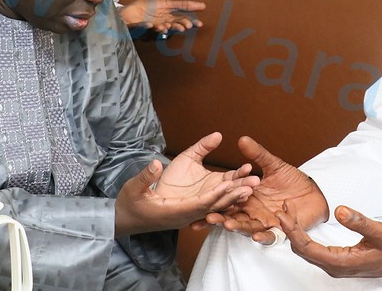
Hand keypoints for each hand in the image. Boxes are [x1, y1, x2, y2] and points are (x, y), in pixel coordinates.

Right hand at [114, 132, 259, 236]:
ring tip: (253, 184)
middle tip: (253, 184)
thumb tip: (156, 163)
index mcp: (176, 212)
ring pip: (218, 205)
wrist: (128, 217)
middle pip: (216, 206)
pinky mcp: (192, 209)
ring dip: (235, 195)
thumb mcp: (134, 188)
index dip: (216, 195)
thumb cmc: (130, 203)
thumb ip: (146, 177)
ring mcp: (192, 213)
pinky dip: (227, 197)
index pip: (200, 204)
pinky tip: (241, 187)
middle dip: (234, 195)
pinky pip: (213, 204)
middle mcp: (188, 214)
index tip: (230, 184)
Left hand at [119, 0, 204, 32]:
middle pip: (171, 26)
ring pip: (157, 30)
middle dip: (178, 26)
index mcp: (167, 19)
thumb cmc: (146, 8)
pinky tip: (150, 24)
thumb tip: (203, 5)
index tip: (199, 24)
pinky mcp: (135, 28)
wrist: (126, 13)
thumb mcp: (166, 3)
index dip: (189, 22)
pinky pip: (140, 28)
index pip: (181, 20)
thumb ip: (183, 5)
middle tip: (186, 26)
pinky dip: (144, 27)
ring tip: (167, 26)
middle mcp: (159, 25)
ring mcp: (147, 28)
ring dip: (163, 28)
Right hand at [195, 136, 328, 243]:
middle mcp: (253, 212)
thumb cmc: (293, 180)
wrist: (315, 192)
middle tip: (208, 217)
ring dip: (237, 227)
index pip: (227, 201)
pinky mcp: (281, 230)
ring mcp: (266, 222)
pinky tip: (257, 235)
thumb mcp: (274, 165)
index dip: (214, 203)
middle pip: (233, 217)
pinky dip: (264, 236)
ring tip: (227, 224)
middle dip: (220, 218)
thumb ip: (258, 155)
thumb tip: (242, 139)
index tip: (198, 204)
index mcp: (248, 197)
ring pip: (247, 228)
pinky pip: (271, 236)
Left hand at [277, 202, 381, 279]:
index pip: (307, 248)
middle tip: (284, 208)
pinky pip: (313, 250)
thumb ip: (359, 222)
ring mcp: (335, 265)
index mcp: (340, 263)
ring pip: (306, 250)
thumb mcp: (380, 232)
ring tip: (289, 212)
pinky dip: (303, 235)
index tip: (284, 215)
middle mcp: (334, 267)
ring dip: (295, 232)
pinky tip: (301, 223)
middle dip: (290, 229)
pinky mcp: (337, 261)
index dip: (293, 231)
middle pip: (302, 250)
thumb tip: (339, 210)